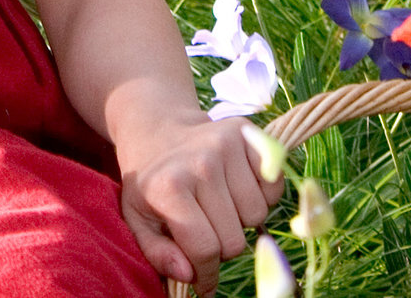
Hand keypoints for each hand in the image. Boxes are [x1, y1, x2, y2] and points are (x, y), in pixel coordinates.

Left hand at [117, 113, 286, 292]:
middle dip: (221, 246)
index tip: (204, 282)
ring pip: (257, 216)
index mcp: (169, 188)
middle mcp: (201, 164)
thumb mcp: (136, 218)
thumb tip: (189, 275)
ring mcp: (226, 146)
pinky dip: (262, 195)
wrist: (157, 128)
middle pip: (235, 240)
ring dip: (241, 221)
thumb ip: (157, 253)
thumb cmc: (150, 181)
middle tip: (207, 231)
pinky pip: (274, 186)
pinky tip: (237, 189)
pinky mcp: (247, 133)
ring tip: (220, 206)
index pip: (205, 249)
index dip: (206, 274)